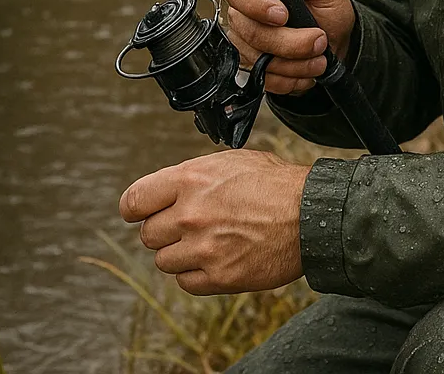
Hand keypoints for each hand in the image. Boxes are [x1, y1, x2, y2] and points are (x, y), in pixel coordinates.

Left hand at [119, 150, 310, 294]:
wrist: (310, 212)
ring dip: (181, 253)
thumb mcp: (232, 161)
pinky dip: (197, 273)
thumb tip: (168, 189)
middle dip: (166, 230)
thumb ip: (194, 176)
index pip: (133, 201)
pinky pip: (186, 282)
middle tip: (191, 225)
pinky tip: (217, 257)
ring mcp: (203, 248)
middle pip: (148, 234)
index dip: (135, 208)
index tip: (140, 213)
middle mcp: (190, 214)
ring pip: (164, 261)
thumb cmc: (275, 183)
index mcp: (190, 179)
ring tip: (209, 241)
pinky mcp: (219, 276)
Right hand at [223, 0, 354, 95]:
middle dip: (290, 41)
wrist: (336, 43)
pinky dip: (292, 79)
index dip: (256, 4)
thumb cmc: (328, 10)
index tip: (284, 14)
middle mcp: (243, 15)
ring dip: (296, 63)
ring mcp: (244, 44)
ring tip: (320, 57)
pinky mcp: (252, 70)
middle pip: (252, 32)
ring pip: (260, 60)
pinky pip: (265, 80)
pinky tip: (307, 69)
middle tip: (319, 40)